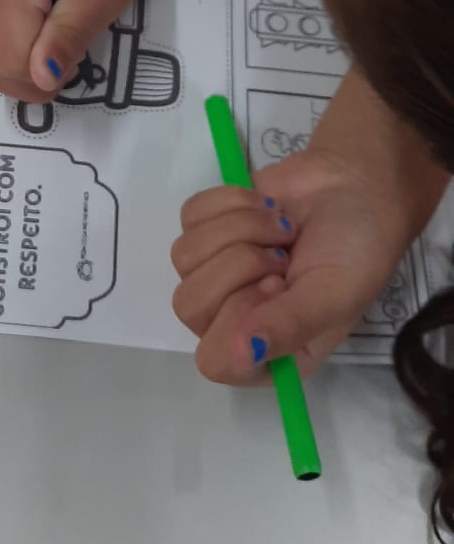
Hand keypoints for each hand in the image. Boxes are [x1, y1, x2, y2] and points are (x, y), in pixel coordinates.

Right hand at [0, 0, 141, 103]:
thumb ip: (69, 34)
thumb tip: (41, 77)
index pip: (12, 63)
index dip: (47, 76)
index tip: (77, 57)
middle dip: (32, 79)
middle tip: (69, 54)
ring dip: (24, 69)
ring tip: (58, 40)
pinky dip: (16, 52)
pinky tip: (44, 31)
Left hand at [171, 145, 420, 380]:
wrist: (358, 183)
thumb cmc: (356, 248)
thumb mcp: (335, 294)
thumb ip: (289, 327)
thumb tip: (239, 355)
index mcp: (271, 353)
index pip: (215, 360)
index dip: (239, 317)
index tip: (279, 285)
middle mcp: (235, 321)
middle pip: (189, 304)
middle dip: (241, 265)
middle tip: (283, 257)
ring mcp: (216, 273)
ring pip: (185, 256)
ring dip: (242, 229)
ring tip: (283, 230)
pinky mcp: (208, 228)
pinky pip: (190, 217)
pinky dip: (233, 203)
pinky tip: (270, 208)